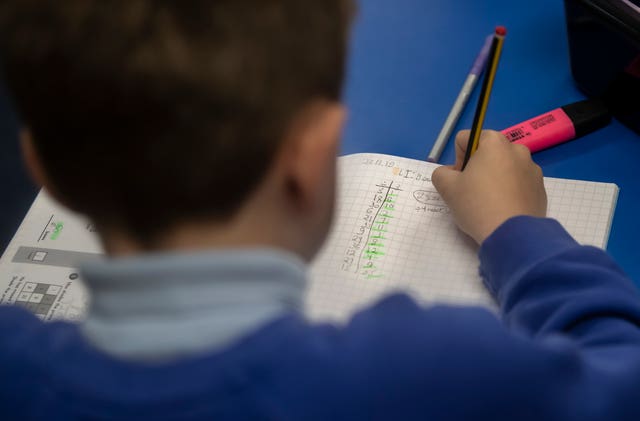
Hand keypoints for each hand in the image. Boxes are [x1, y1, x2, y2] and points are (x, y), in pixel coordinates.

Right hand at [431, 130, 546, 244]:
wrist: (512, 234)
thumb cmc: (477, 205)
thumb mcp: (446, 188)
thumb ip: (441, 173)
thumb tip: (451, 173)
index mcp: (494, 143)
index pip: (466, 138)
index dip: (457, 158)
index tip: (460, 179)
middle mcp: (517, 150)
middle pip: (488, 153)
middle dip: (478, 167)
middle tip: (472, 191)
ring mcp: (533, 169)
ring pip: (505, 168)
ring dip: (495, 179)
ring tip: (489, 203)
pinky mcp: (540, 189)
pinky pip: (519, 184)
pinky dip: (509, 192)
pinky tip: (503, 210)